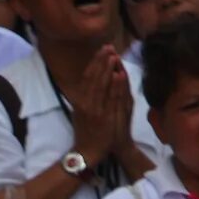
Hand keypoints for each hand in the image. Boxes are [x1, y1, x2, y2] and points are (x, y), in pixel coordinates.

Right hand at [69, 46, 130, 165]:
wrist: (88, 152)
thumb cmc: (86, 132)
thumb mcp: (81, 111)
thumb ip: (85, 96)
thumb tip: (89, 79)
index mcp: (80, 100)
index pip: (87, 76)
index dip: (94, 62)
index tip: (102, 50)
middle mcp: (85, 102)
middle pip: (93, 77)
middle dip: (101, 61)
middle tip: (109, 47)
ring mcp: (94, 110)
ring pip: (101, 85)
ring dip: (107, 69)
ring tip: (114, 56)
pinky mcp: (103, 117)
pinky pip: (110, 98)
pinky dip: (114, 86)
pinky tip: (118, 74)